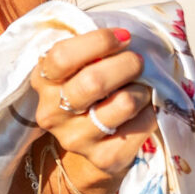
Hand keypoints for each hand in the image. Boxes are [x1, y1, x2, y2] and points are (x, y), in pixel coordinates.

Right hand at [30, 28, 153, 193]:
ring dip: (142, 91)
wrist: (97, 144)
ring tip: (140, 91)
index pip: (63, 56)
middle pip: (93, 81)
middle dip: (126, 65)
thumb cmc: (94, 92)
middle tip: (138, 62)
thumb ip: (92, 50)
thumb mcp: (82, 66)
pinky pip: (141, 126)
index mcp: (44, 81)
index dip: (98, 41)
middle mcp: (52, 112)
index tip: (124, 37)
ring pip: (123, 103)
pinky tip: (143, 114)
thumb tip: (124, 35)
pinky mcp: (104, 158)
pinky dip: (150, 114)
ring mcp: (75, 139)